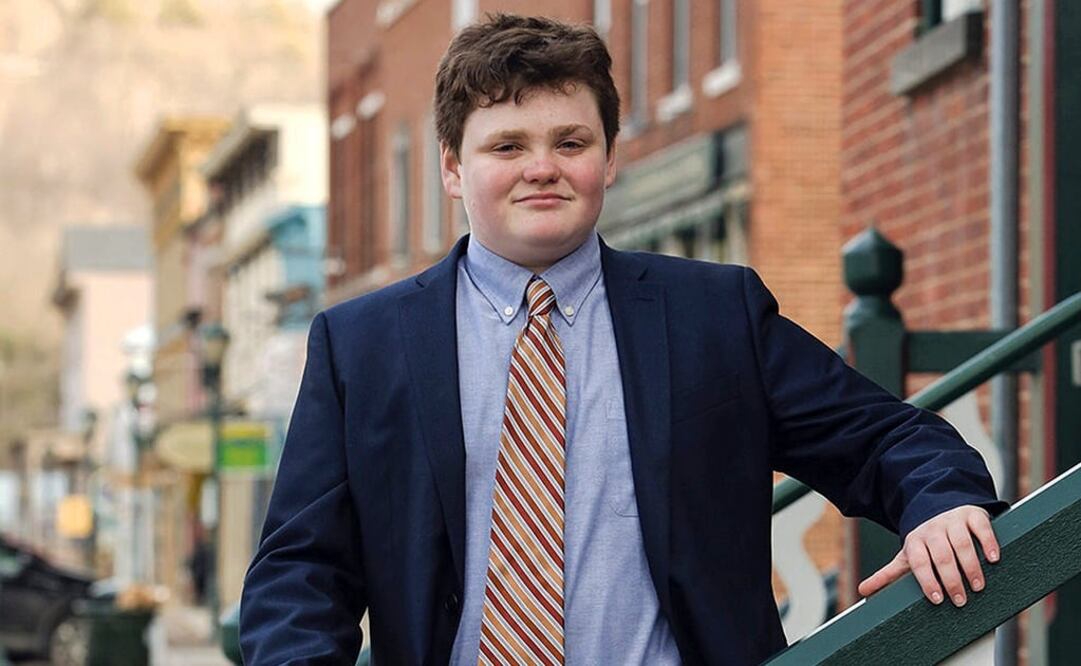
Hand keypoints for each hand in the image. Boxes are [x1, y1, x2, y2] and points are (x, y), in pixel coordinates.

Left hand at [857, 505, 999, 605]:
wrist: (939, 505)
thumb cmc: (925, 540)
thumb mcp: (906, 555)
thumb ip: (888, 574)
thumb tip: (863, 591)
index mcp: (915, 541)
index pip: (919, 562)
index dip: (927, 580)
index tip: (936, 599)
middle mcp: (933, 530)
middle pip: (941, 555)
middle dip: (951, 579)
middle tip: (961, 600)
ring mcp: (953, 521)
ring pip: (961, 543)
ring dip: (970, 565)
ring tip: (978, 586)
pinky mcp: (973, 515)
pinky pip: (980, 528)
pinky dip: (988, 542)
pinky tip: (994, 558)